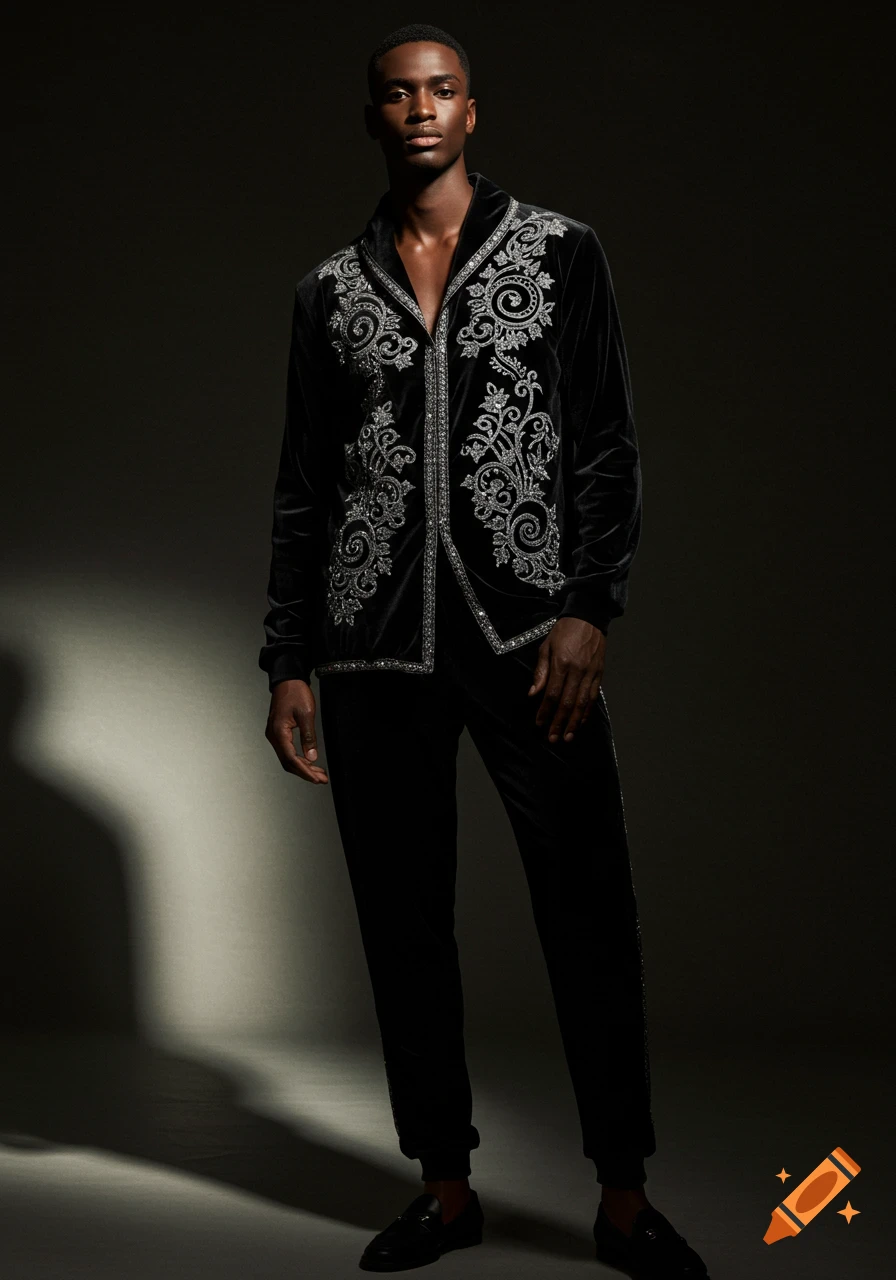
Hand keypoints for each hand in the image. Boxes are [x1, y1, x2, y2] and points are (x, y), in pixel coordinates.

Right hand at [265, 679, 329, 783]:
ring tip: (319, 774)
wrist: (287, 679)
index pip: (291, 759)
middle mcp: (273, 736)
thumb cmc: (296, 692)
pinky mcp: (278, 733)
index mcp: (279, 732)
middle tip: (321, 779)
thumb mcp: (307, 714)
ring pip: (287, 758)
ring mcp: (274, 735)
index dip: (305, 771)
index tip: (317, 779)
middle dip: (305, 772)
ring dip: (303, 767)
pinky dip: (298, 759)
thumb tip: (312, 757)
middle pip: (288, 762)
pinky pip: (287, 751)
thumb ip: (309, 737)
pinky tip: (310, 762)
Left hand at [527, 617, 605, 742]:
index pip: (552, 693)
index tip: (540, 724)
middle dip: (559, 722)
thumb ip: (540, 671)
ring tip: (567, 737)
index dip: (545, 711)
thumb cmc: (563, 631)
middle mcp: (577, 670)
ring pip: (582, 703)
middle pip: (567, 702)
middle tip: (553, 738)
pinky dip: (586, 712)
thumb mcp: (546, 647)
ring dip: (573, 723)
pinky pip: (592, 697)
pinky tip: (579, 722)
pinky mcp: (599, 673)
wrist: (589, 617)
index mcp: (561, 663)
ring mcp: (590, 673)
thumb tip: (533, 693)